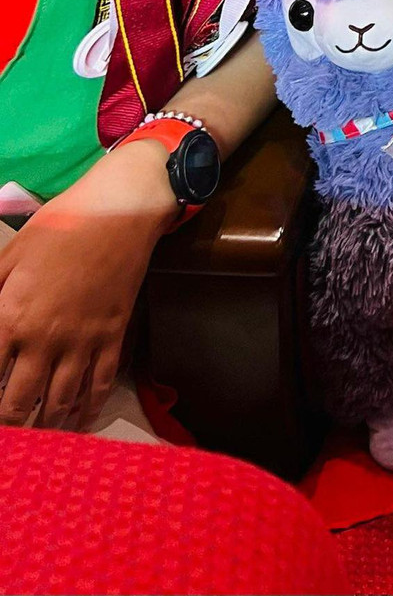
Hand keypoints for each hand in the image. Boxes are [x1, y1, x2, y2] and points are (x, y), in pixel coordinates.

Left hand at [0, 142, 176, 429]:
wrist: (120, 212)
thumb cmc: (58, 228)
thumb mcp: (8, 257)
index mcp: (11, 317)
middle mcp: (45, 338)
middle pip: (18, 402)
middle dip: (9, 426)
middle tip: (6, 440)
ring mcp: (83, 340)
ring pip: (60, 401)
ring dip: (44, 427)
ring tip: (35, 441)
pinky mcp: (114, 336)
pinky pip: (100, 384)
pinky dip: (88, 410)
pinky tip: (78, 423)